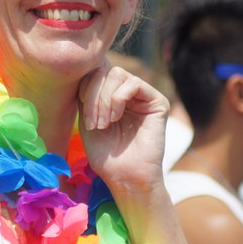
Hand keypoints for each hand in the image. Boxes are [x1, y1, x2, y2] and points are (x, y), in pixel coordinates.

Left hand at [77, 62, 169, 192]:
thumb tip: (87, 67)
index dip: (85, 89)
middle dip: (93, 95)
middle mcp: (128, 92)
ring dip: (104, 99)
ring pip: (117, 74)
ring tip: (104, 123)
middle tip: (94, 123)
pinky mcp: (157, 101)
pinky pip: (133, 83)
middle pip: (105, 70)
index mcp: (111, 95)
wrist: (124, 177)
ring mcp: (144, 95)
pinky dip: (118, 99)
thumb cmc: (105, 154)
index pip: (95, 73)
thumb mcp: (88, 118)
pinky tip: (116, 118)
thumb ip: (87, 93)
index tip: (84, 119)